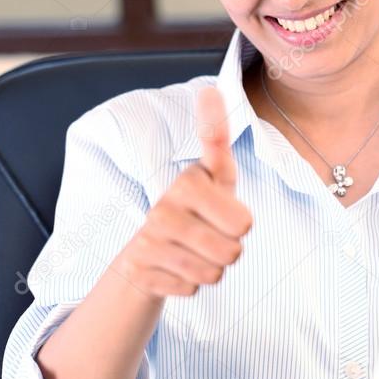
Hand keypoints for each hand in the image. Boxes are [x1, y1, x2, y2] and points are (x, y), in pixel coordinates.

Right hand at [119, 86, 252, 297]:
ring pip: (215, 273)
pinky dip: (191, 283)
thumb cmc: (198, 206)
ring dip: (212, 267)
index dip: (231, 192)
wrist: (147, 249)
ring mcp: (149, 240)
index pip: (238, 210)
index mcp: (188, 181)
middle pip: (235, 248)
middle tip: (212, 233)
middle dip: (231, 248)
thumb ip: (217, 137)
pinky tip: (176, 265)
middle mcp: (164, 207)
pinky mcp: (140, 270)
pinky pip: (193, 289)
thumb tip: (210, 88)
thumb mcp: (215, 174)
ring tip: (195, 248)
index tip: (209, 116)